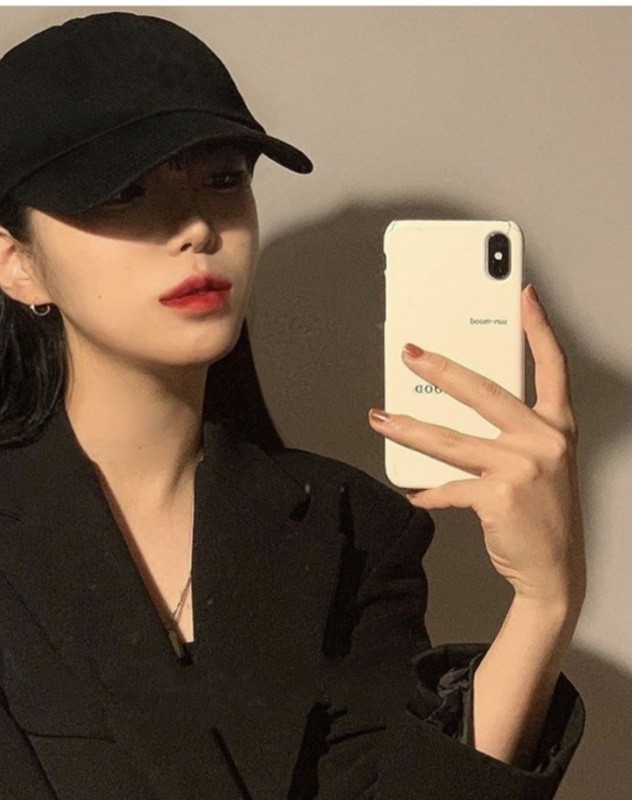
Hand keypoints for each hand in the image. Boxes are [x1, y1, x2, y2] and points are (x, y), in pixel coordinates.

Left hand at [368, 284, 585, 607]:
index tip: (524, 297)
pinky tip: (415, 492)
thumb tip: (453, 417)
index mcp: (557, 427)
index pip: (552, 367)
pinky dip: (428, 492)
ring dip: (408, 429)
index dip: (539, 329)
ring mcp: (522, 467)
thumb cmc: (546, 515)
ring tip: (380, 419)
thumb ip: (511, 436)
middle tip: (411, 354)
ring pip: (450, 440)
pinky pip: (448, 488)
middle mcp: (543, 441)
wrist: (556, 571)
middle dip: (442, 370)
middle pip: (484, 392)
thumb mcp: (542, 465)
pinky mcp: (498, 496)